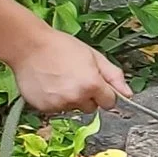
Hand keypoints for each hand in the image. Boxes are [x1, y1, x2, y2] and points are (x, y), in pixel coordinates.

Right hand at [13, 30, 130, 115]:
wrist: (28, 46)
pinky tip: (50, 84)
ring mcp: (59, 104)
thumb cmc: (60, 47)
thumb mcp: (93, 56)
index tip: (96, 84)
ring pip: (73, 108)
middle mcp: (77, 98)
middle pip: (92, 108)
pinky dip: (55, 100)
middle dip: (88, 96)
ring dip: (70, 98)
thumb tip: (129, 93)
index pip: (110, 102)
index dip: (105, 93)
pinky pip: (57, 109)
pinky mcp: (44, 108)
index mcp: (92, 84)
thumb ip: (113, 75)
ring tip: (60, 78)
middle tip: (75, 77)